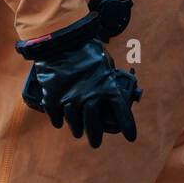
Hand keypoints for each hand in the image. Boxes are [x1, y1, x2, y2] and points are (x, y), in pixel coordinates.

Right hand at [16, 0, 140, 147]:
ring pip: (74, 123)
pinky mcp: (52, 98)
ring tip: (78, 132)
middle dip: (96, 137)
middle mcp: (90, 98)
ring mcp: (70, 100)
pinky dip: (58, 120)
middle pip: (94, 126)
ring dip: (77, 129)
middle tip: (96, 143)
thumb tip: (110, 81)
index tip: (131, 137)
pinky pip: (55, 115)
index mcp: (107, 87)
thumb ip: (107, 74)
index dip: (127, 126)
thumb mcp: (104, 59)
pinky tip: (59, 122)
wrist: (60, 39)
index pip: (121, 112)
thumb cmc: (85, 46)